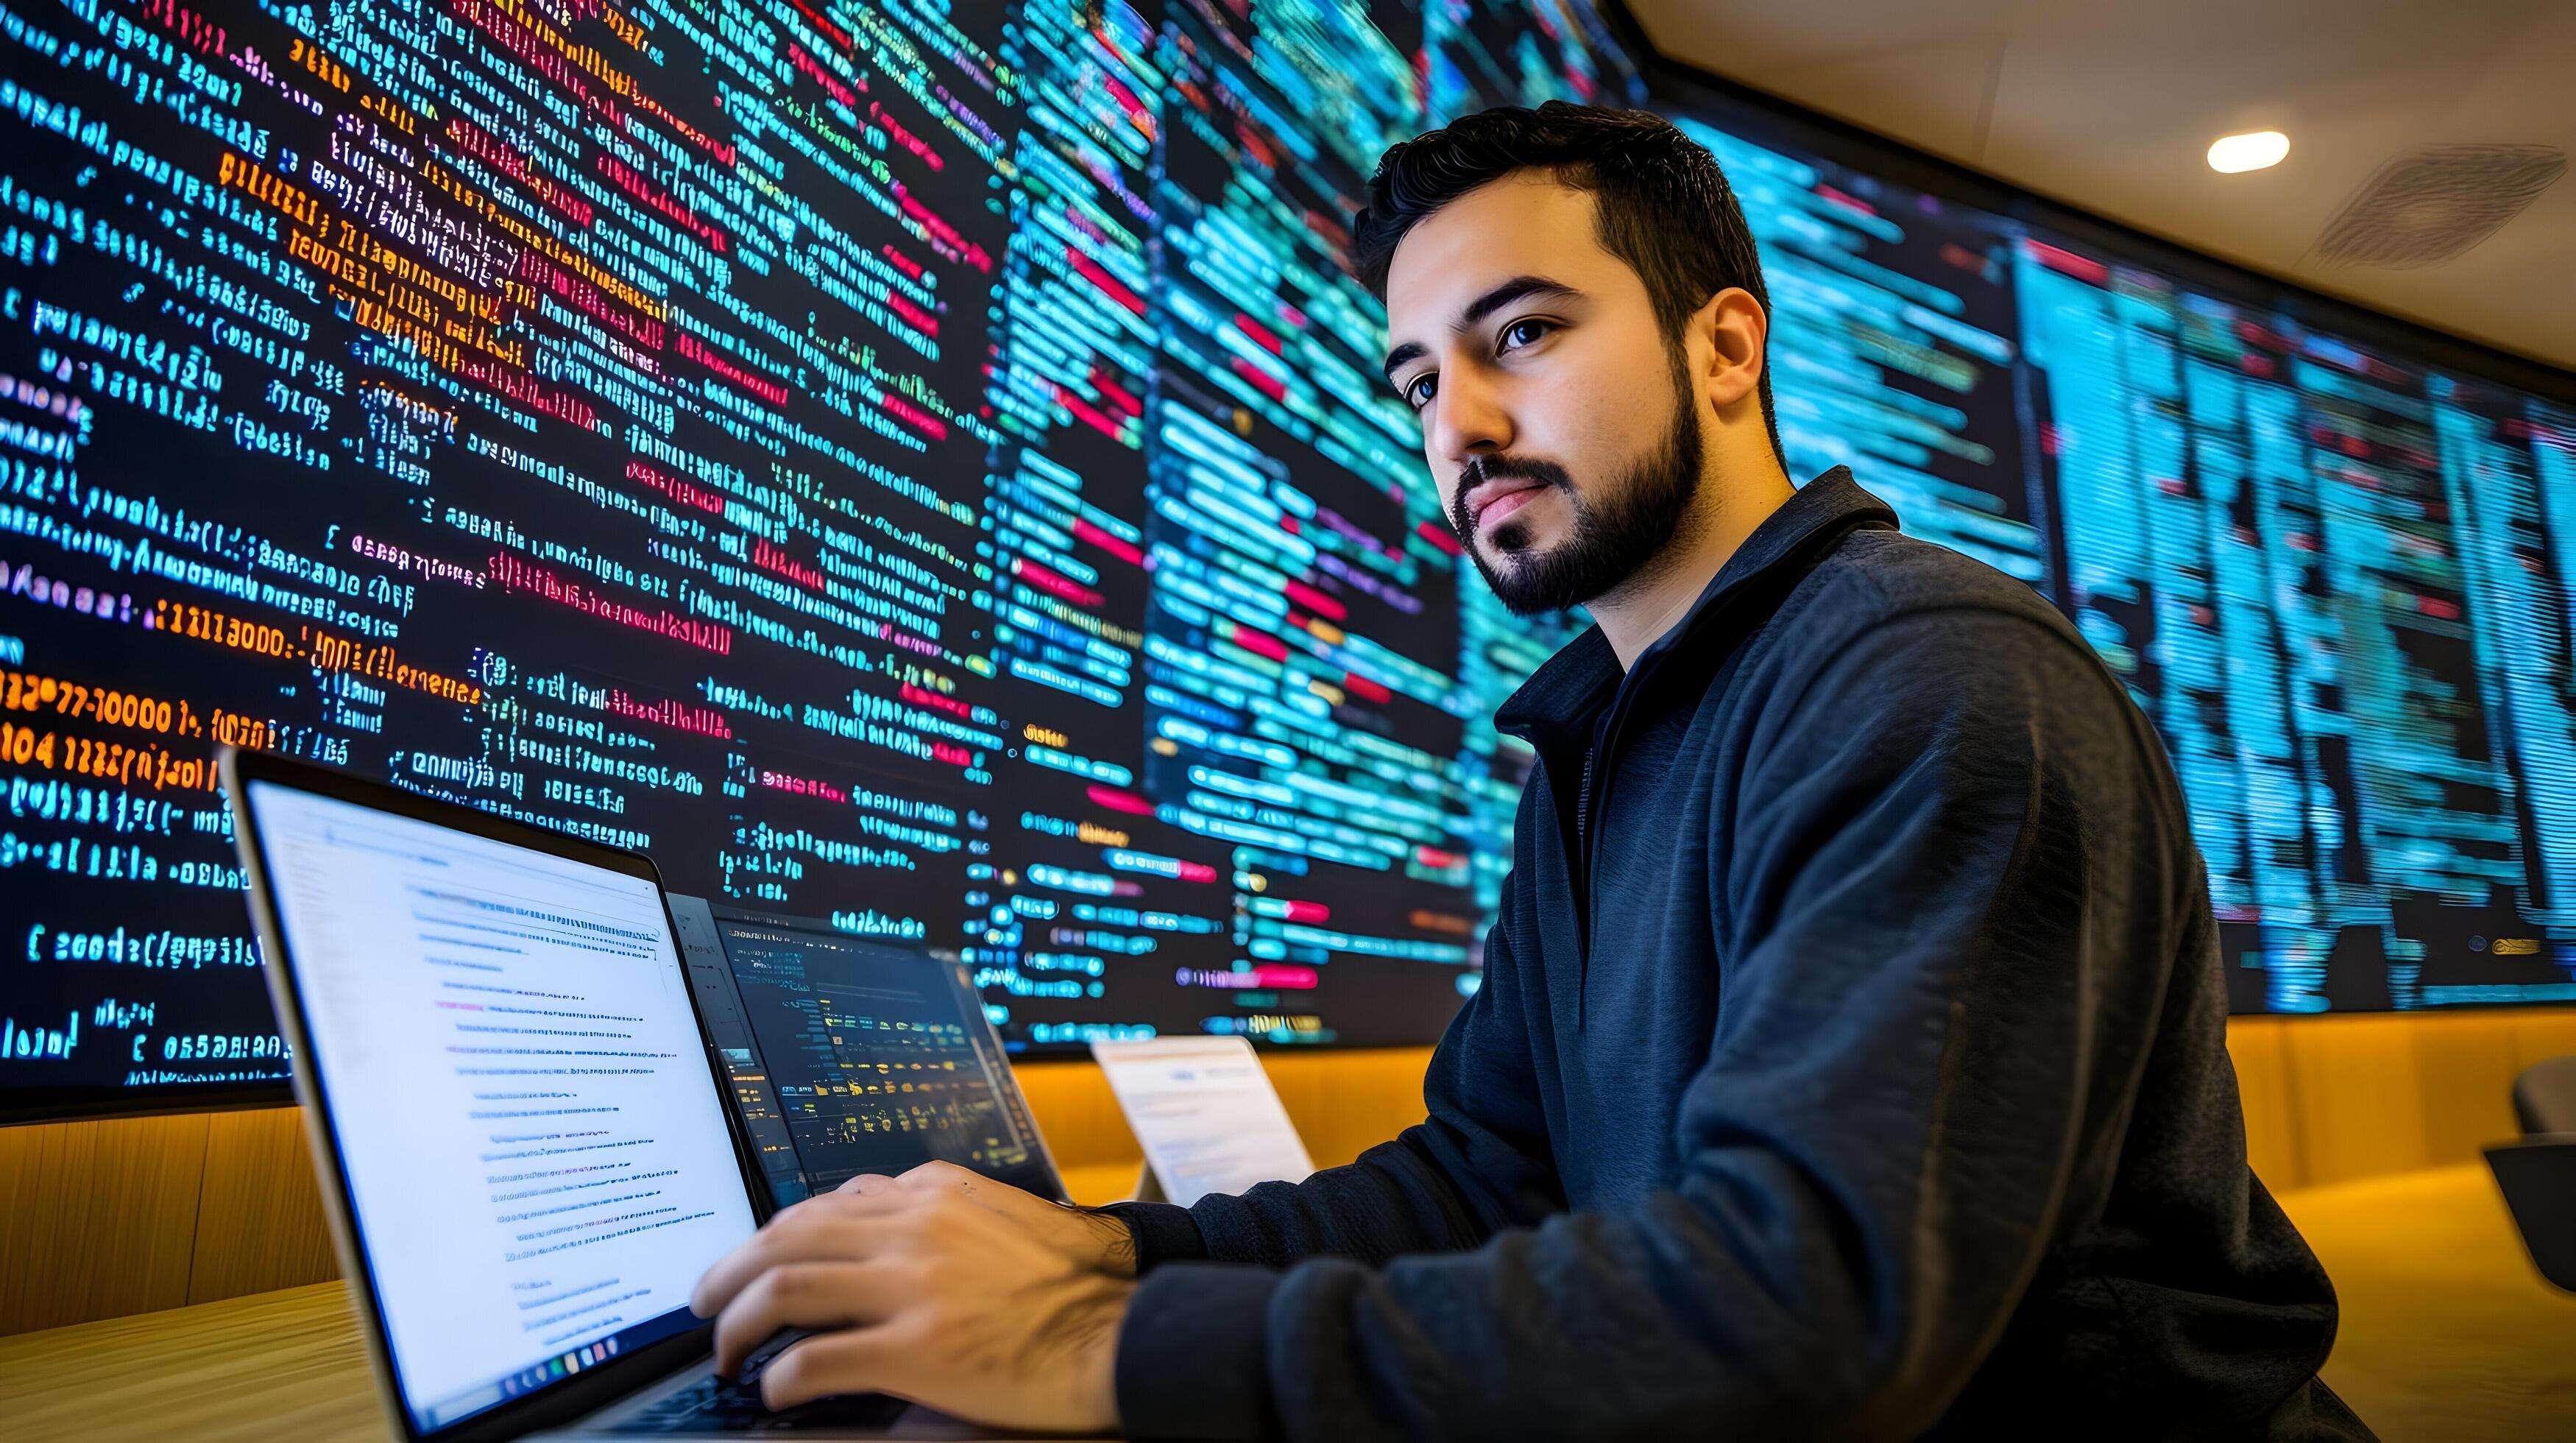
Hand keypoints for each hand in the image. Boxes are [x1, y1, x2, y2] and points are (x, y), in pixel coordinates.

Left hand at [690, 1181, 1131, 1429]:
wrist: (1120, 1333)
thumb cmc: (1072, 1287)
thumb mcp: (1005, 1215)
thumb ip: (942, 1209)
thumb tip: (884, 1211)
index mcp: (935, 1193)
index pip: (827, 1203)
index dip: (776, 1234)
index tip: (758, 1259)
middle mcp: (915, 1228)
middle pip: (786, 1237)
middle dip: (729, 1271)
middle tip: (704, 1301)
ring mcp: (913, 1287)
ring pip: (785, 1288)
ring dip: (738, 1323)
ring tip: (725, 1350)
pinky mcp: (918, 1350)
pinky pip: (817, 1359)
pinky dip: (781, 1376)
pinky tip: (774, 1391)